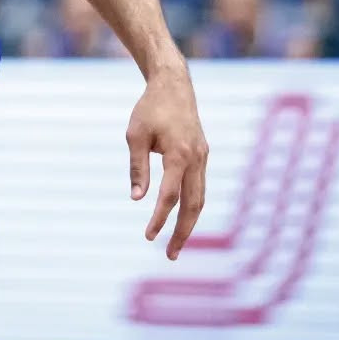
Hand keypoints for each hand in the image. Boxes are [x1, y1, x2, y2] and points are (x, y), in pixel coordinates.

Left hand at [126, 65, 208, 260]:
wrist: (173, 85)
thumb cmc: (150, 108)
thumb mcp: (135, 135)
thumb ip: (137, 168)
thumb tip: (136, 199)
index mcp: (178, 154)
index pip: (169, 196)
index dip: (159, 218)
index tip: (148, 237)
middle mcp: (196, 159)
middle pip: (193, 205)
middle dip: (182, 232)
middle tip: (169, 255)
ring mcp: (203, 157)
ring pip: (200, 198)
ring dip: (190, 222)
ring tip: (176, 243)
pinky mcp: (203, 155)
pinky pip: (200, 186)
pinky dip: (192, 204)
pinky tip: (182, 216)